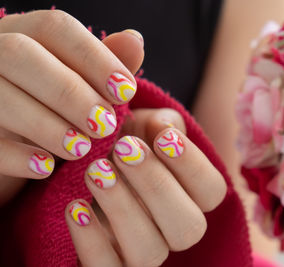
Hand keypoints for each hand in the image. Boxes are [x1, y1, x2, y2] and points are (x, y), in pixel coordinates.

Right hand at [0, 10, 143, 204]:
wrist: (14, 144)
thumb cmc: (54, 108)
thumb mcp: (81, 86)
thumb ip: (104, 66)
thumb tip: (134, 40)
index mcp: (23, 34)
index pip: (54, 27)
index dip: (95, 57)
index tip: (126, 91)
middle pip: (21, 54)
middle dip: (70, 92)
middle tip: (105, 125)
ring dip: (47, 124)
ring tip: (82, 149)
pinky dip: (16, 156)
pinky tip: (46, 168)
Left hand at [65, 109, 227, 266]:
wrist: (92, 162)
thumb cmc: (126, 142)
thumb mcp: (144, 125)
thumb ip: (161, 123)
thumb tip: (164, 129)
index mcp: (193, 196)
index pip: (212, 191)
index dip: (192, 166)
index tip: (163, 137)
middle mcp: (175, 228)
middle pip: (188, 227)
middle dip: (157, 186)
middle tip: (125, 149)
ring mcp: (145, 251)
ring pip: (150, 252)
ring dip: (123, 210)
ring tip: (95, 171)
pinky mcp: (112, 264)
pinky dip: (90, 240)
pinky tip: (75, 206)